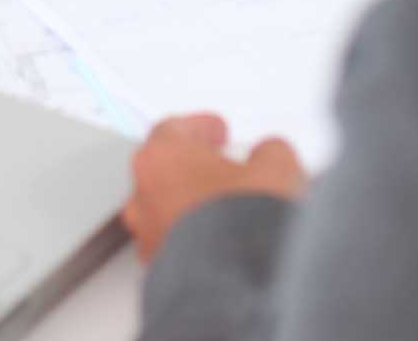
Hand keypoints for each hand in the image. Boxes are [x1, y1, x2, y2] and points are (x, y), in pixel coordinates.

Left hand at [124, 115, 306, 261]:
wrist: (238, 288)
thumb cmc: (242, 223)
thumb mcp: (274, 168)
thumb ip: (267, 152)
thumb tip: (269, 155)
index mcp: (160, 157)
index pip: (173, 130)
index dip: (200, 128)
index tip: (217, 131)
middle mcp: (144, 196)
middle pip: (165, 170)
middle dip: (196, 168)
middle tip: (225, 169)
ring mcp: (149, 237)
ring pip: (167, 210)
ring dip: (194, 206)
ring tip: (231, 212)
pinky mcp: (160, 273)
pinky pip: (177, 245)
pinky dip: (196, 240)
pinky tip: (226, 245)